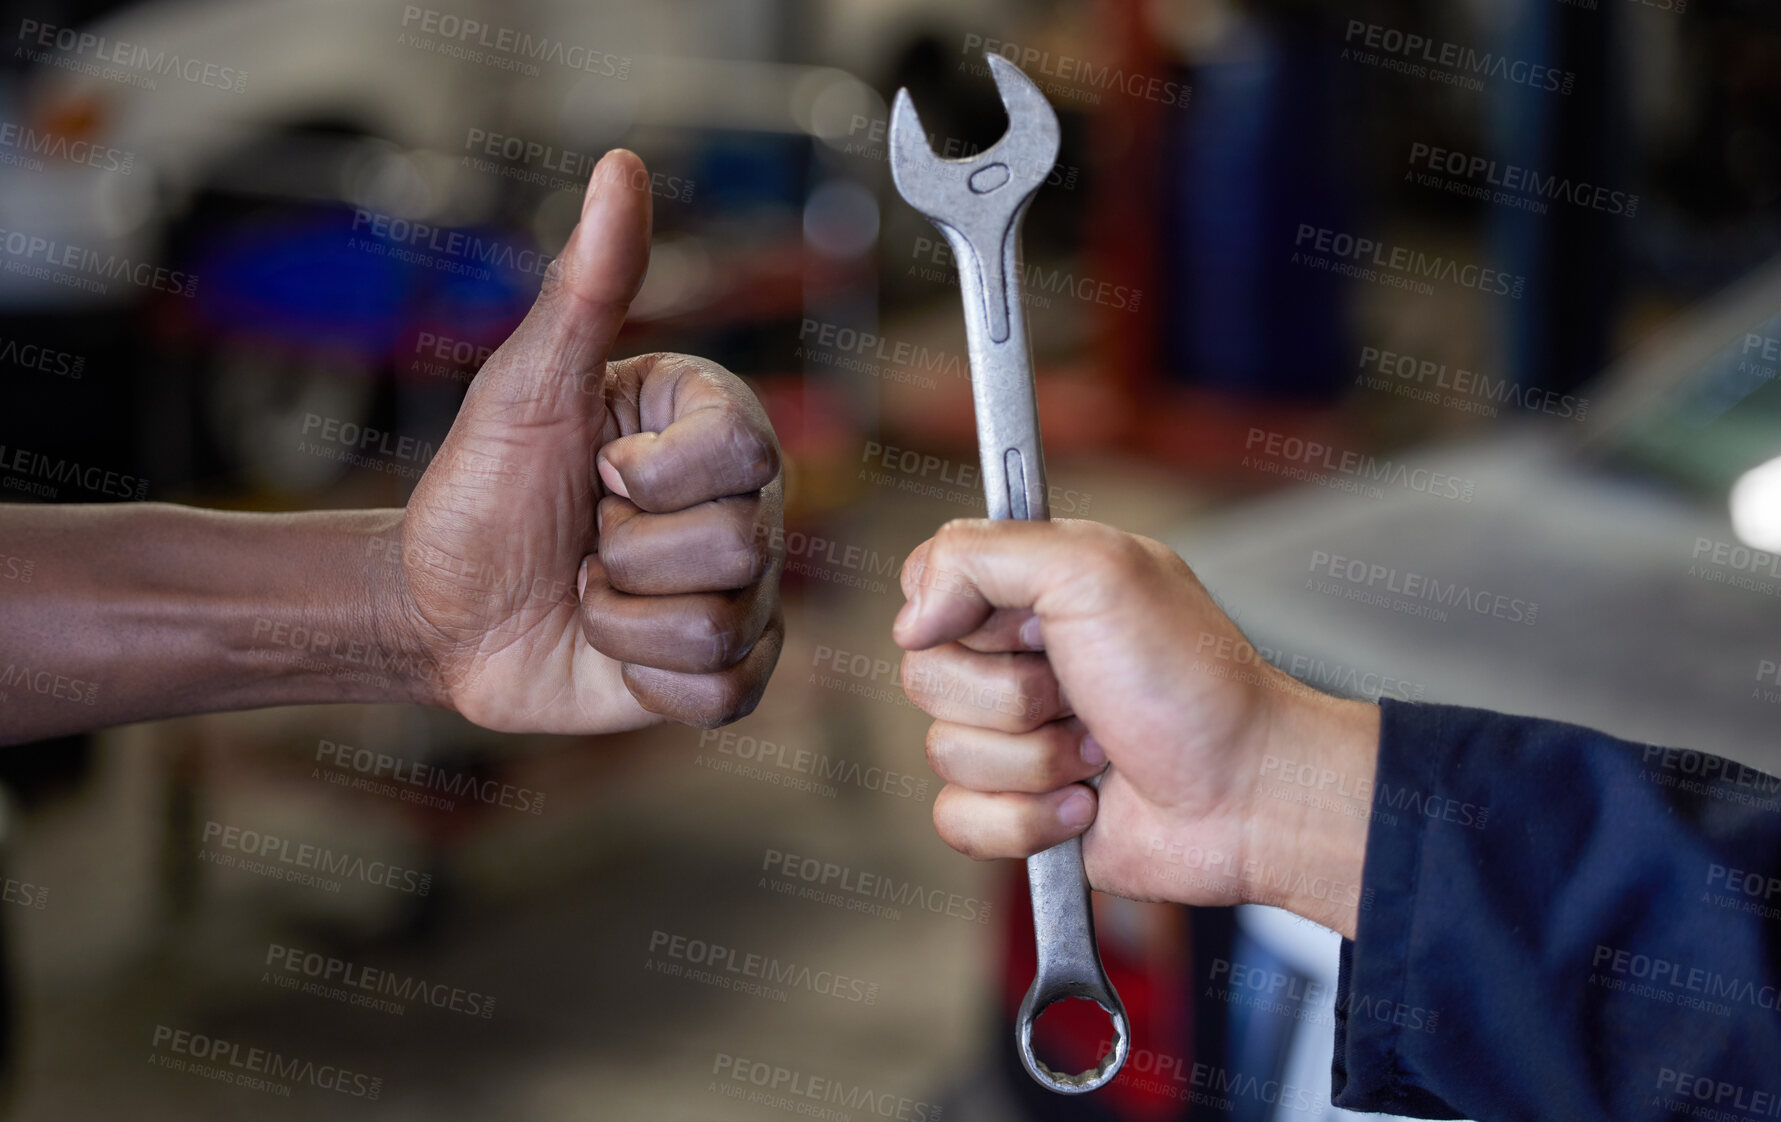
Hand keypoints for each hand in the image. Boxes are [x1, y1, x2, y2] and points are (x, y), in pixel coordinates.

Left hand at [395, 150, 783, 732]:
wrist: (438, 612)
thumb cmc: (480, 492)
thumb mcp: (525, 387)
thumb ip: (587, 288)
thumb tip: (620, 168)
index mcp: (713, 427)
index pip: (748, 452)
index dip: (655, 478)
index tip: (596, 473)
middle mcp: (744, 506)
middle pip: (741, 544)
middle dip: (624, 555)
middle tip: (582, 539)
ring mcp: (741, 591)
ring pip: (727, 622)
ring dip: (622, 618)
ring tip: (587, 591)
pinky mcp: (724, 671)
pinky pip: (724, 689)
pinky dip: (645, 677)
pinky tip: (611, 646)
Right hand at [892, 519, 1379, 935]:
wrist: (1248, 794)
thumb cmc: (1192, 680)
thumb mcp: (1094, 571)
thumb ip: (982, 555)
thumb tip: (910, 618)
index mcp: (1035, 588)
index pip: (928, 584)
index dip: (957, 612)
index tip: (1026, 626)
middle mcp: (1020, 659)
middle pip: (925, 675)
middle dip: (1009, 697)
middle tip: (1081, 692)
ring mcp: (1018, 737)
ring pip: (942, 752)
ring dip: (1032, 760)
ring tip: (1100, 749)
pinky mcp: (1021, 809)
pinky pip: (959, 820)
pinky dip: (1026, 819)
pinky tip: (1087, 805)